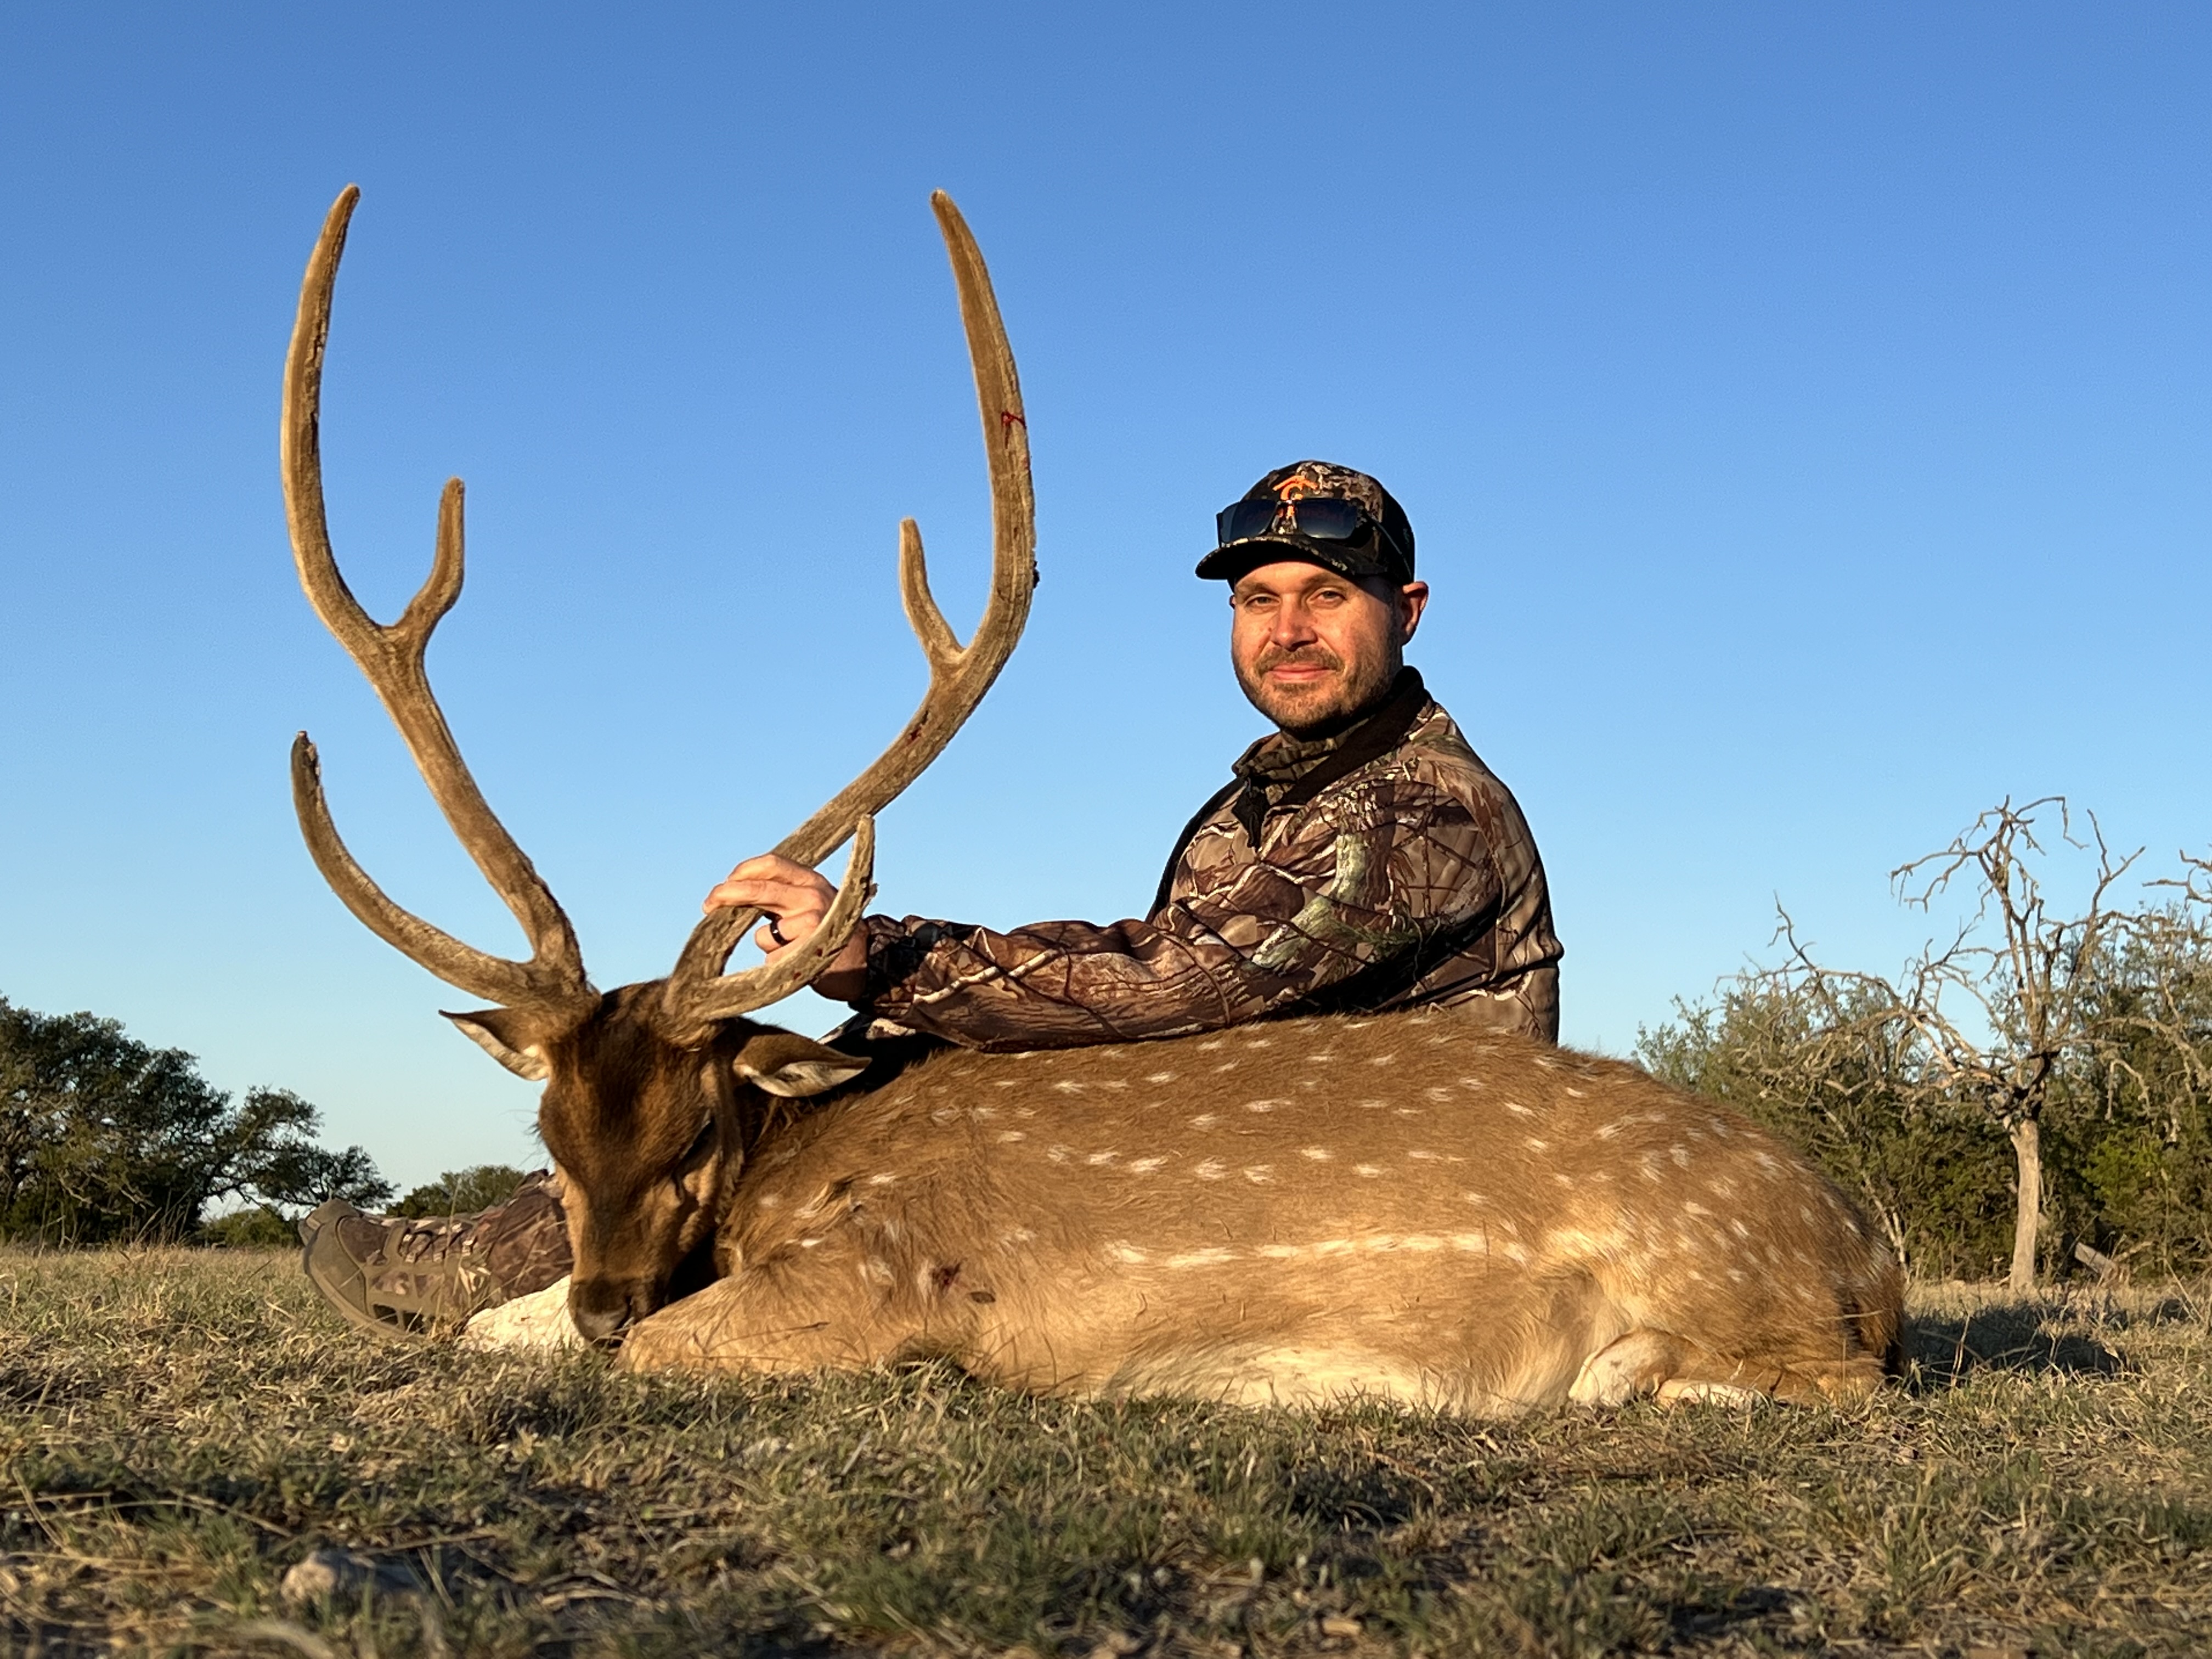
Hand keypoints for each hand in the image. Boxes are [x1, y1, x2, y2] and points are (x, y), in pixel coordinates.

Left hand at [703, 853, 870, 1000]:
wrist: (864, 965)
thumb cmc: (827, 932)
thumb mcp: (811, 901)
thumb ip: (780, 894)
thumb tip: (731, 894)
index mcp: (812, 881)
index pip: (770, 864)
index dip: (741, 872)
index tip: (724, 885)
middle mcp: (813, 898)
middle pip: (758, 891)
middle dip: (726, 896)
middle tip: (708, 906)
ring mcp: (810, 925)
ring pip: (762, 934)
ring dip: (767, 944)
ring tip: (790, 948)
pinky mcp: (805, 953)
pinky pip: (772, 958)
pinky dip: (777, 963)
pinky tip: (798, 962)